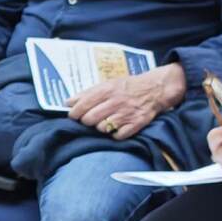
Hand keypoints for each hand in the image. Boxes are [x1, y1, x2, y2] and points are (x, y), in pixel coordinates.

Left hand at [68, 62, 184, 141]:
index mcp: (106, 90)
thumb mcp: (107, 84)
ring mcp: (126, 114)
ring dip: (100, 127)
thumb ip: (87, 93)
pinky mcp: (136, 124)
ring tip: (105, 121)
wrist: (155, 89)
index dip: (74, 113)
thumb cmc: (127, 87)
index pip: (82, 106)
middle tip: (90, 119)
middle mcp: (115, 102)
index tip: (73, 115)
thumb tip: (67, 102)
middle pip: (89, 120)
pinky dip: (114, 134)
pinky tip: (117, 127)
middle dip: (86, 121)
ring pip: (101, 129)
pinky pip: (117, 136)